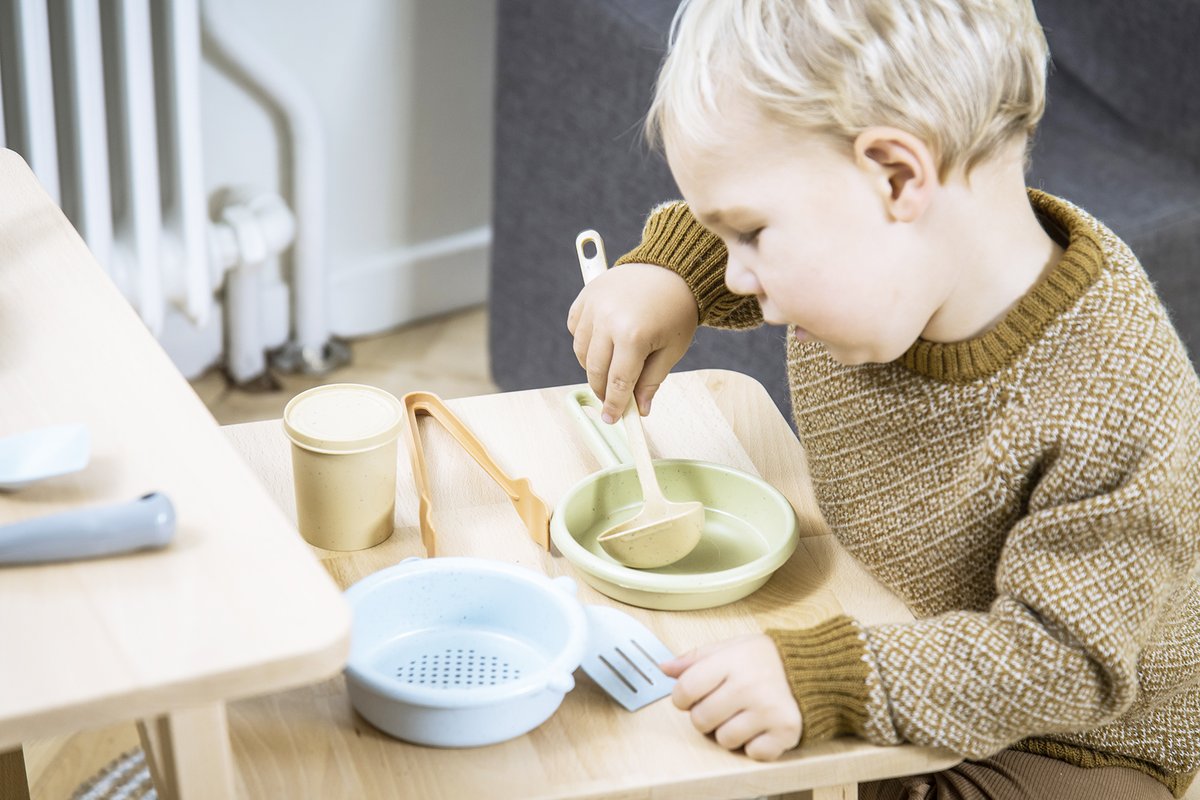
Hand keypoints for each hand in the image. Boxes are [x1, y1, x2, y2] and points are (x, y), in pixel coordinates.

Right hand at [566, 263, 697, 422]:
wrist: (671, 269)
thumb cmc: (676, 310)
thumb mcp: (672, 349)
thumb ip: (652, 380)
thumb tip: (639, 409)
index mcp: (634, 336)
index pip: (618, 381)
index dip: (615, 404)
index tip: (613, 418)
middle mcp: (608, 320)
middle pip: (595, 370)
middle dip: (602, 390)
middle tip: (611, 399)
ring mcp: (594, 306)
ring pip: (581, 352)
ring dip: (592, 366)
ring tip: (611, 367)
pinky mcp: (586, 295)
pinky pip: (575, 328)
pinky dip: (585, 340)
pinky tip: (602, 341)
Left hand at [661, 634, 801, 760]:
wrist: (810, 668)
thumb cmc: (765, 659)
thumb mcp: (730, 647)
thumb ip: (696, 657)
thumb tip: (665, 668)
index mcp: (732, 660)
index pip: (685, 689)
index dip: (683, 697)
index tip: (692, 696)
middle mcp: (749, 685)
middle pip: (701, 720)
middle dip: (706, 717)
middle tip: (723, 705)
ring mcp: (768, 710)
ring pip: (725, 740)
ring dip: (730, 732)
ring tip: (744, 714)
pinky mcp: (785, 730)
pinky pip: (753, 753)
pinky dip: (755, 745)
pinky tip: (761, 726)